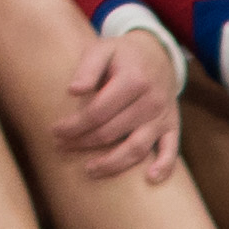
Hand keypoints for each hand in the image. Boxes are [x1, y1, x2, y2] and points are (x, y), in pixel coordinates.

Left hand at [61, 18, 184, 184]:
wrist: (158, 54)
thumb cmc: (123, 54)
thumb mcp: (103, 48)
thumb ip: (88, 67)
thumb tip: (73, 91)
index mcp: (133, 80)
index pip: (98, 111)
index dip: (74, 125)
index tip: (55, 131)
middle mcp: (151, 100)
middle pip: (112, 132)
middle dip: (84, 142)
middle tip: (62, 147)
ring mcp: (162, 116)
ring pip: (137, 148)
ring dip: (112, 164)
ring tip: (90, 170)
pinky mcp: (172, 126)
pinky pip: (172, 151)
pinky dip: (164, 167)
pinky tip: (150, 179)